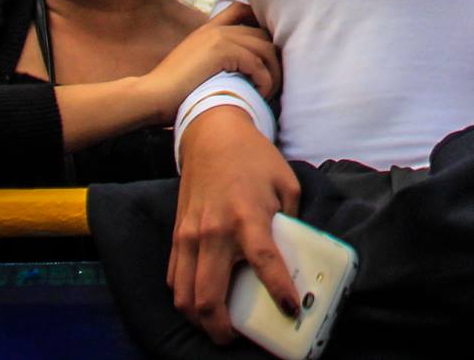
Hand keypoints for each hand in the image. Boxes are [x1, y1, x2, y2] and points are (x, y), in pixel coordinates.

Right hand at [137, 8, 283, 124]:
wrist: (151, 96)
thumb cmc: (172, 92)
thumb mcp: (194, 68)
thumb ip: (214, 62)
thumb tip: (240, 75)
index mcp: (208, 30)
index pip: (243, 11)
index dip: (262, 25)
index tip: (269, 53)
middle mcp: (216, 29)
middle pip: (263, 34)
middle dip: (275, 59)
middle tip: (274, 84)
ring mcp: (218, 37)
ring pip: (265, 48)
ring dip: (273, 73)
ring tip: (268, 93)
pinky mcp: (220, 51)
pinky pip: (257, 63)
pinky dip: (264, 81)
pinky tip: (259, 94)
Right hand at [170, 107, 302, 340]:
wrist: (212, 136)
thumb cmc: (254, 159)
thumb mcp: (287, 184)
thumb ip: (291, 221)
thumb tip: (299, 255)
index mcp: (248, 216)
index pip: (264, 262)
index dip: (279, 291)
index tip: (291, 310)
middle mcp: (214, 231)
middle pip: (209, 296)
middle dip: (222, 328)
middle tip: (237, 338)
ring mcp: (190, 235)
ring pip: (185, 295)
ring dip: (199, 319)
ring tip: (218, 326)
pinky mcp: (177, 234)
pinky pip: (175, 278)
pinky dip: (186, 297)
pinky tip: (201, 301)